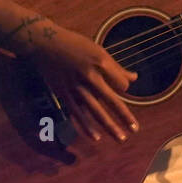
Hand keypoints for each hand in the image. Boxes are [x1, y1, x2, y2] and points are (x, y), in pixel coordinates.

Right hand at [24, 24, 139, 143]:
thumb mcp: (98, 51)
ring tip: (121, 138)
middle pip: (113, 101)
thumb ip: (116, 67)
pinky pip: (78, 114)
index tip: (120, 89)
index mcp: (102, 63)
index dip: (124, 89)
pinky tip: (96, 137)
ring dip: (110, 127)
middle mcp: (91, 76)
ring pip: (97, 112)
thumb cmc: (75, 45)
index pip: (121, 85)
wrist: (46, 44)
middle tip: (135, 129)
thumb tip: (134, 78)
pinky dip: (87, 127)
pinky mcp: (64, 94)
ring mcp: (77, 87)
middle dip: (125, 117)